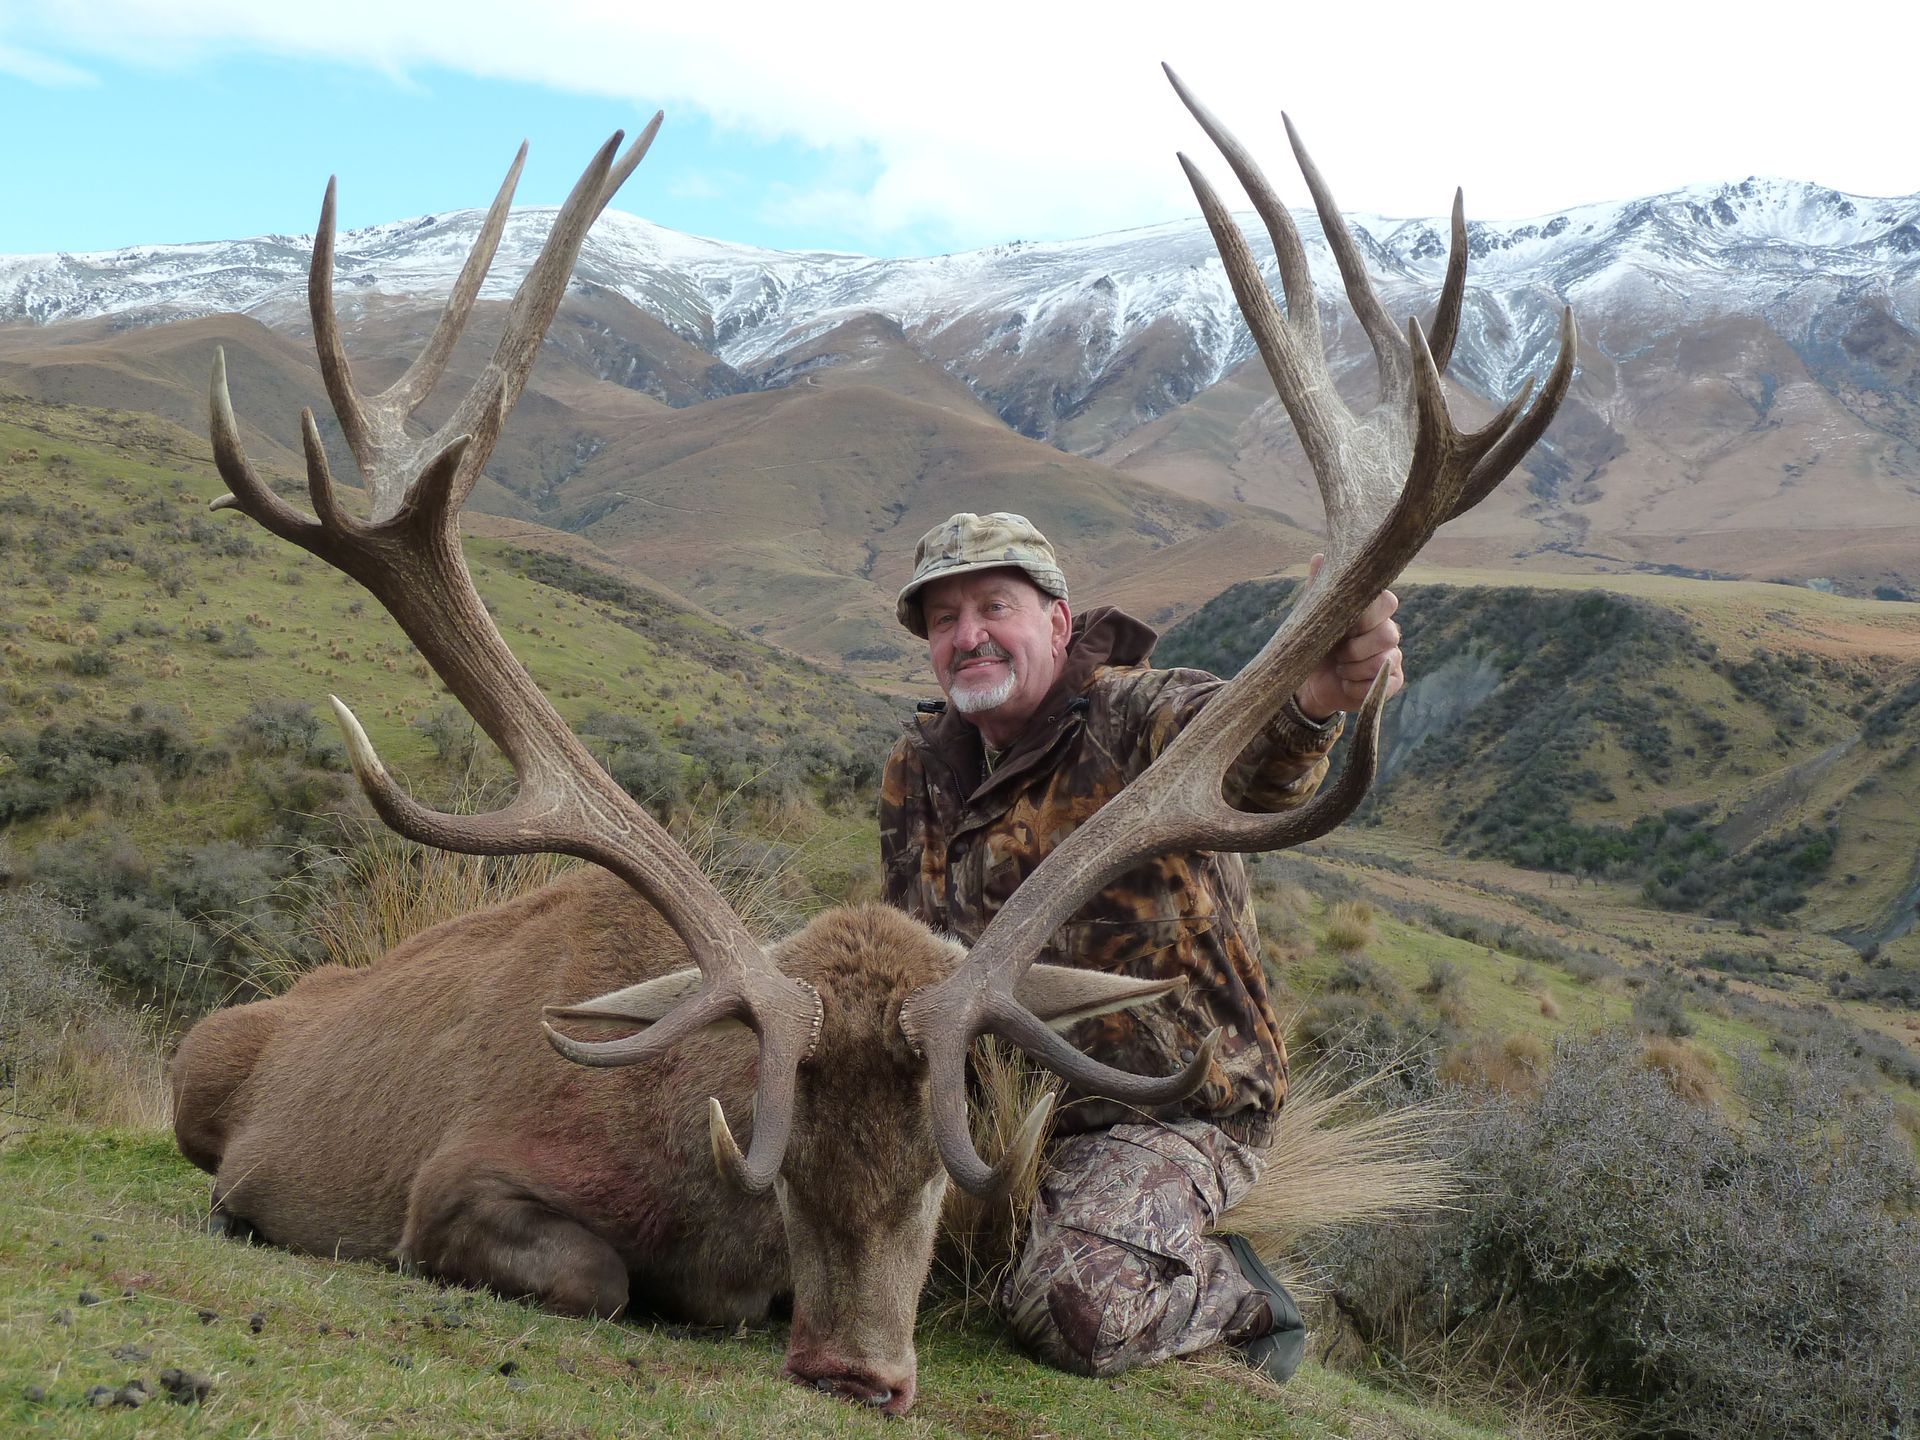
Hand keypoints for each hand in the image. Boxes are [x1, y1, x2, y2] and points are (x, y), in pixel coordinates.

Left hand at [1292, 554, 1403, 721]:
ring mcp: (1393, 656)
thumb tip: (1319, 557)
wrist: (1309, 682)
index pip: (1386, 602)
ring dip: (1351, 669)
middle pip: (1387, 634)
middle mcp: (1388, 630)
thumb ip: (1318, 587)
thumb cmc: (1315, 642)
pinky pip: (1379, 684)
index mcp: (1373, 611)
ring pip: (1381, 661)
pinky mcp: (1394, 681)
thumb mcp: (1312, 615)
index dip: (1365, 616)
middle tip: (1336, 652)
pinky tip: (1345, 683)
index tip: (1344, 625)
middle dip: (1354, 648)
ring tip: (1339, 667)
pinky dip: (1354, 687)